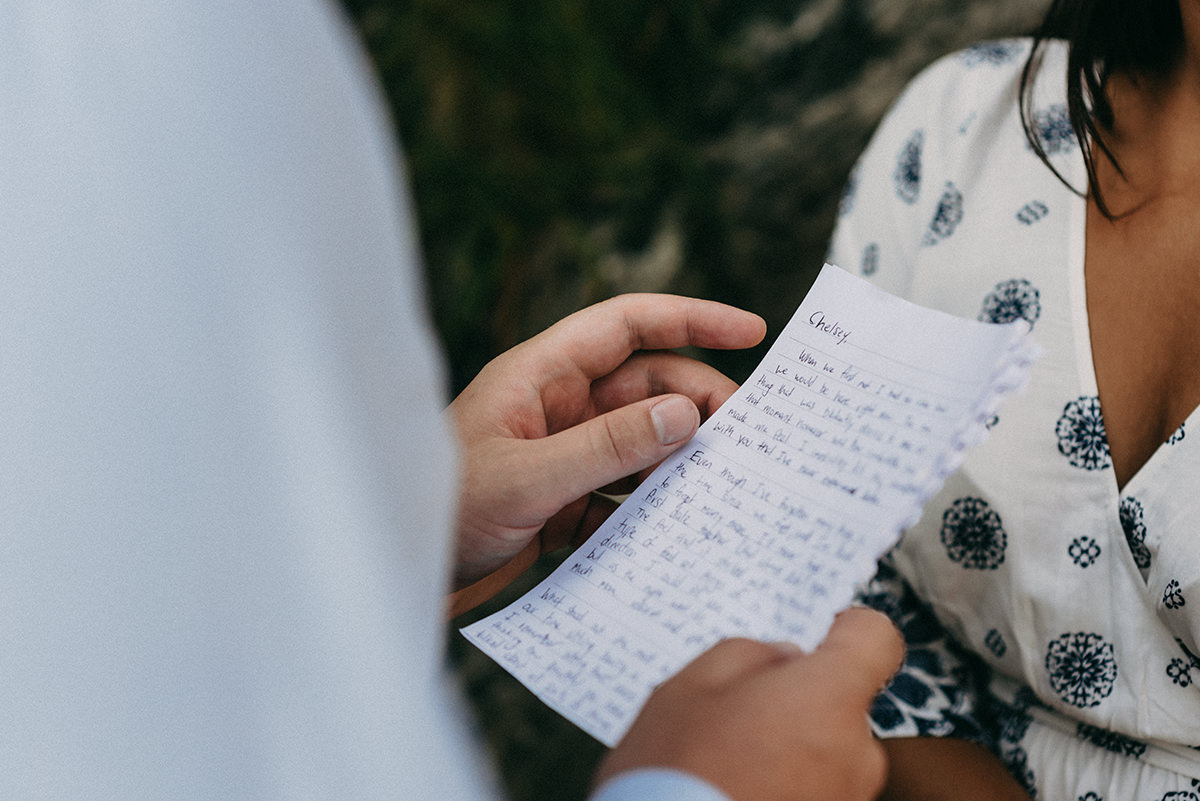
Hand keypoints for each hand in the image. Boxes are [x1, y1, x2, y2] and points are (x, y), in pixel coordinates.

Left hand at [446, 294, 764, 605]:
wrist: (404, 572)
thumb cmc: (443, 509)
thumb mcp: (527, 476)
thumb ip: (607, 447)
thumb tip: (686, 415)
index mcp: (541, 375)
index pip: (628, 326)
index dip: (691, 319)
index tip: (750, 331)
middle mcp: (557, 408)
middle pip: (647, 388)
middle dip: (697, 406)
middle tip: (743, 440)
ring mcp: (563, 456)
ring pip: (641, 444)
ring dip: (677, 461)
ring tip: (720, 485)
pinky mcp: (563, 502)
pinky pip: (622, 494)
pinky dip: (649, 507)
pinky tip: (672, 528)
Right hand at [596, 607, 903, 800]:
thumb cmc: (677, 776)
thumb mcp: (687, 689)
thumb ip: (746, 655)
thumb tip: (780, 658)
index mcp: (826, 698)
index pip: (876, 638)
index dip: (848, 629)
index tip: (824, 634)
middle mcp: (856, 753)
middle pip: (843, 703)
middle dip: (800, 704)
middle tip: (737, 720)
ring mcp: (851, 799)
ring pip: (830, 753)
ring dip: (794, 752)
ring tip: (732, 769)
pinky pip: (820, 790)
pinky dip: (789, 788)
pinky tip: (742, 792)